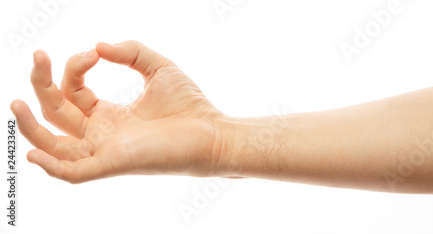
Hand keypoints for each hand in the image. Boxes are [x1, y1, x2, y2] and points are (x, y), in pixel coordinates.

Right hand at [11, 41, 228, 182]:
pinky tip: (34, 154)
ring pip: (55, 145)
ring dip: (31, 127)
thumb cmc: (189, 104)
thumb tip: (97, 45)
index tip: (96, 52)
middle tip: (38, 54)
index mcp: (108, 114)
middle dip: (41, 84)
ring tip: (14, 102)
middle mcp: (102, 134)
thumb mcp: (157, 67)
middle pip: (55, 113)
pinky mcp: (116, 164)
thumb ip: (130, 51)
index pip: (73, 91)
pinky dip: (53, 167)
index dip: (75, 66)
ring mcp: (106, 150)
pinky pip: (75, 173)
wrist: (214, 131)